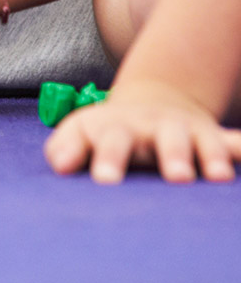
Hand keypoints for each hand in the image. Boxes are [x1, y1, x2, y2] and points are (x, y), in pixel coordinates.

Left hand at [45, 78, 240, 182]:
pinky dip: (240, 148)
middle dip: (170, 156)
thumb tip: (60, 166)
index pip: (111, 141)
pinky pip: (233, 143)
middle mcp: (154, 129)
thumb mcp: (81, 132)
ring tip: (217, 176)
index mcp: (118, 130)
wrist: (151, 102)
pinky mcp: (214, 138)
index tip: (106, 180)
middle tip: (176, 177)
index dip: (108, 159)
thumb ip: (66, 148)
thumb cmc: (108, 131)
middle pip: (162, 140)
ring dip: (209, 156)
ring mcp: (186, 132)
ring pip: (201, 142)